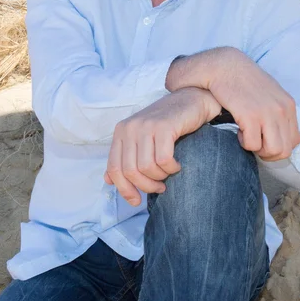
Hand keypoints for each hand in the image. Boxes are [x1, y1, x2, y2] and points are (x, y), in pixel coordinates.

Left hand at [105, 87, 220, 205]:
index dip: (124, 189)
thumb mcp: (142, 138)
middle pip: (130, 171)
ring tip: (169, 173)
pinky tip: (177, 165)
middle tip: (159, 187)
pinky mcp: (164, 127)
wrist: (191, 99)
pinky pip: (163, 160)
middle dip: (146, 186)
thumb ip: (125, 157)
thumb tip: (108, 180)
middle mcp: (130, 127)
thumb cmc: (168, 123)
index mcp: (121, 131)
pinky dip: (171, 168)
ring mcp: (146, 126)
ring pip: (146, 168)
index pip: (114, 168)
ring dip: (160, 177)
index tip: (136, 201)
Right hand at [166, 48, 299, 160]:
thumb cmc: (244, 81)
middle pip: (284, 150)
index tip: (263, 138)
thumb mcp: (270, 93)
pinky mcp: (251, 115)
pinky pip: (252, 145)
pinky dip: (244, 143)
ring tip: (246, 135)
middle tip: (253, 141)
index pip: (295, 141)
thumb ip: (278, 111)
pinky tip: (238, 130)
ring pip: (272, 151)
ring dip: (257, 149)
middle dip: (267, 153)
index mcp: (288, 105)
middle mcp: (282, 109)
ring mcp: (267, 113)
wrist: (225, 65)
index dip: (278, 145)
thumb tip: (281, 133)